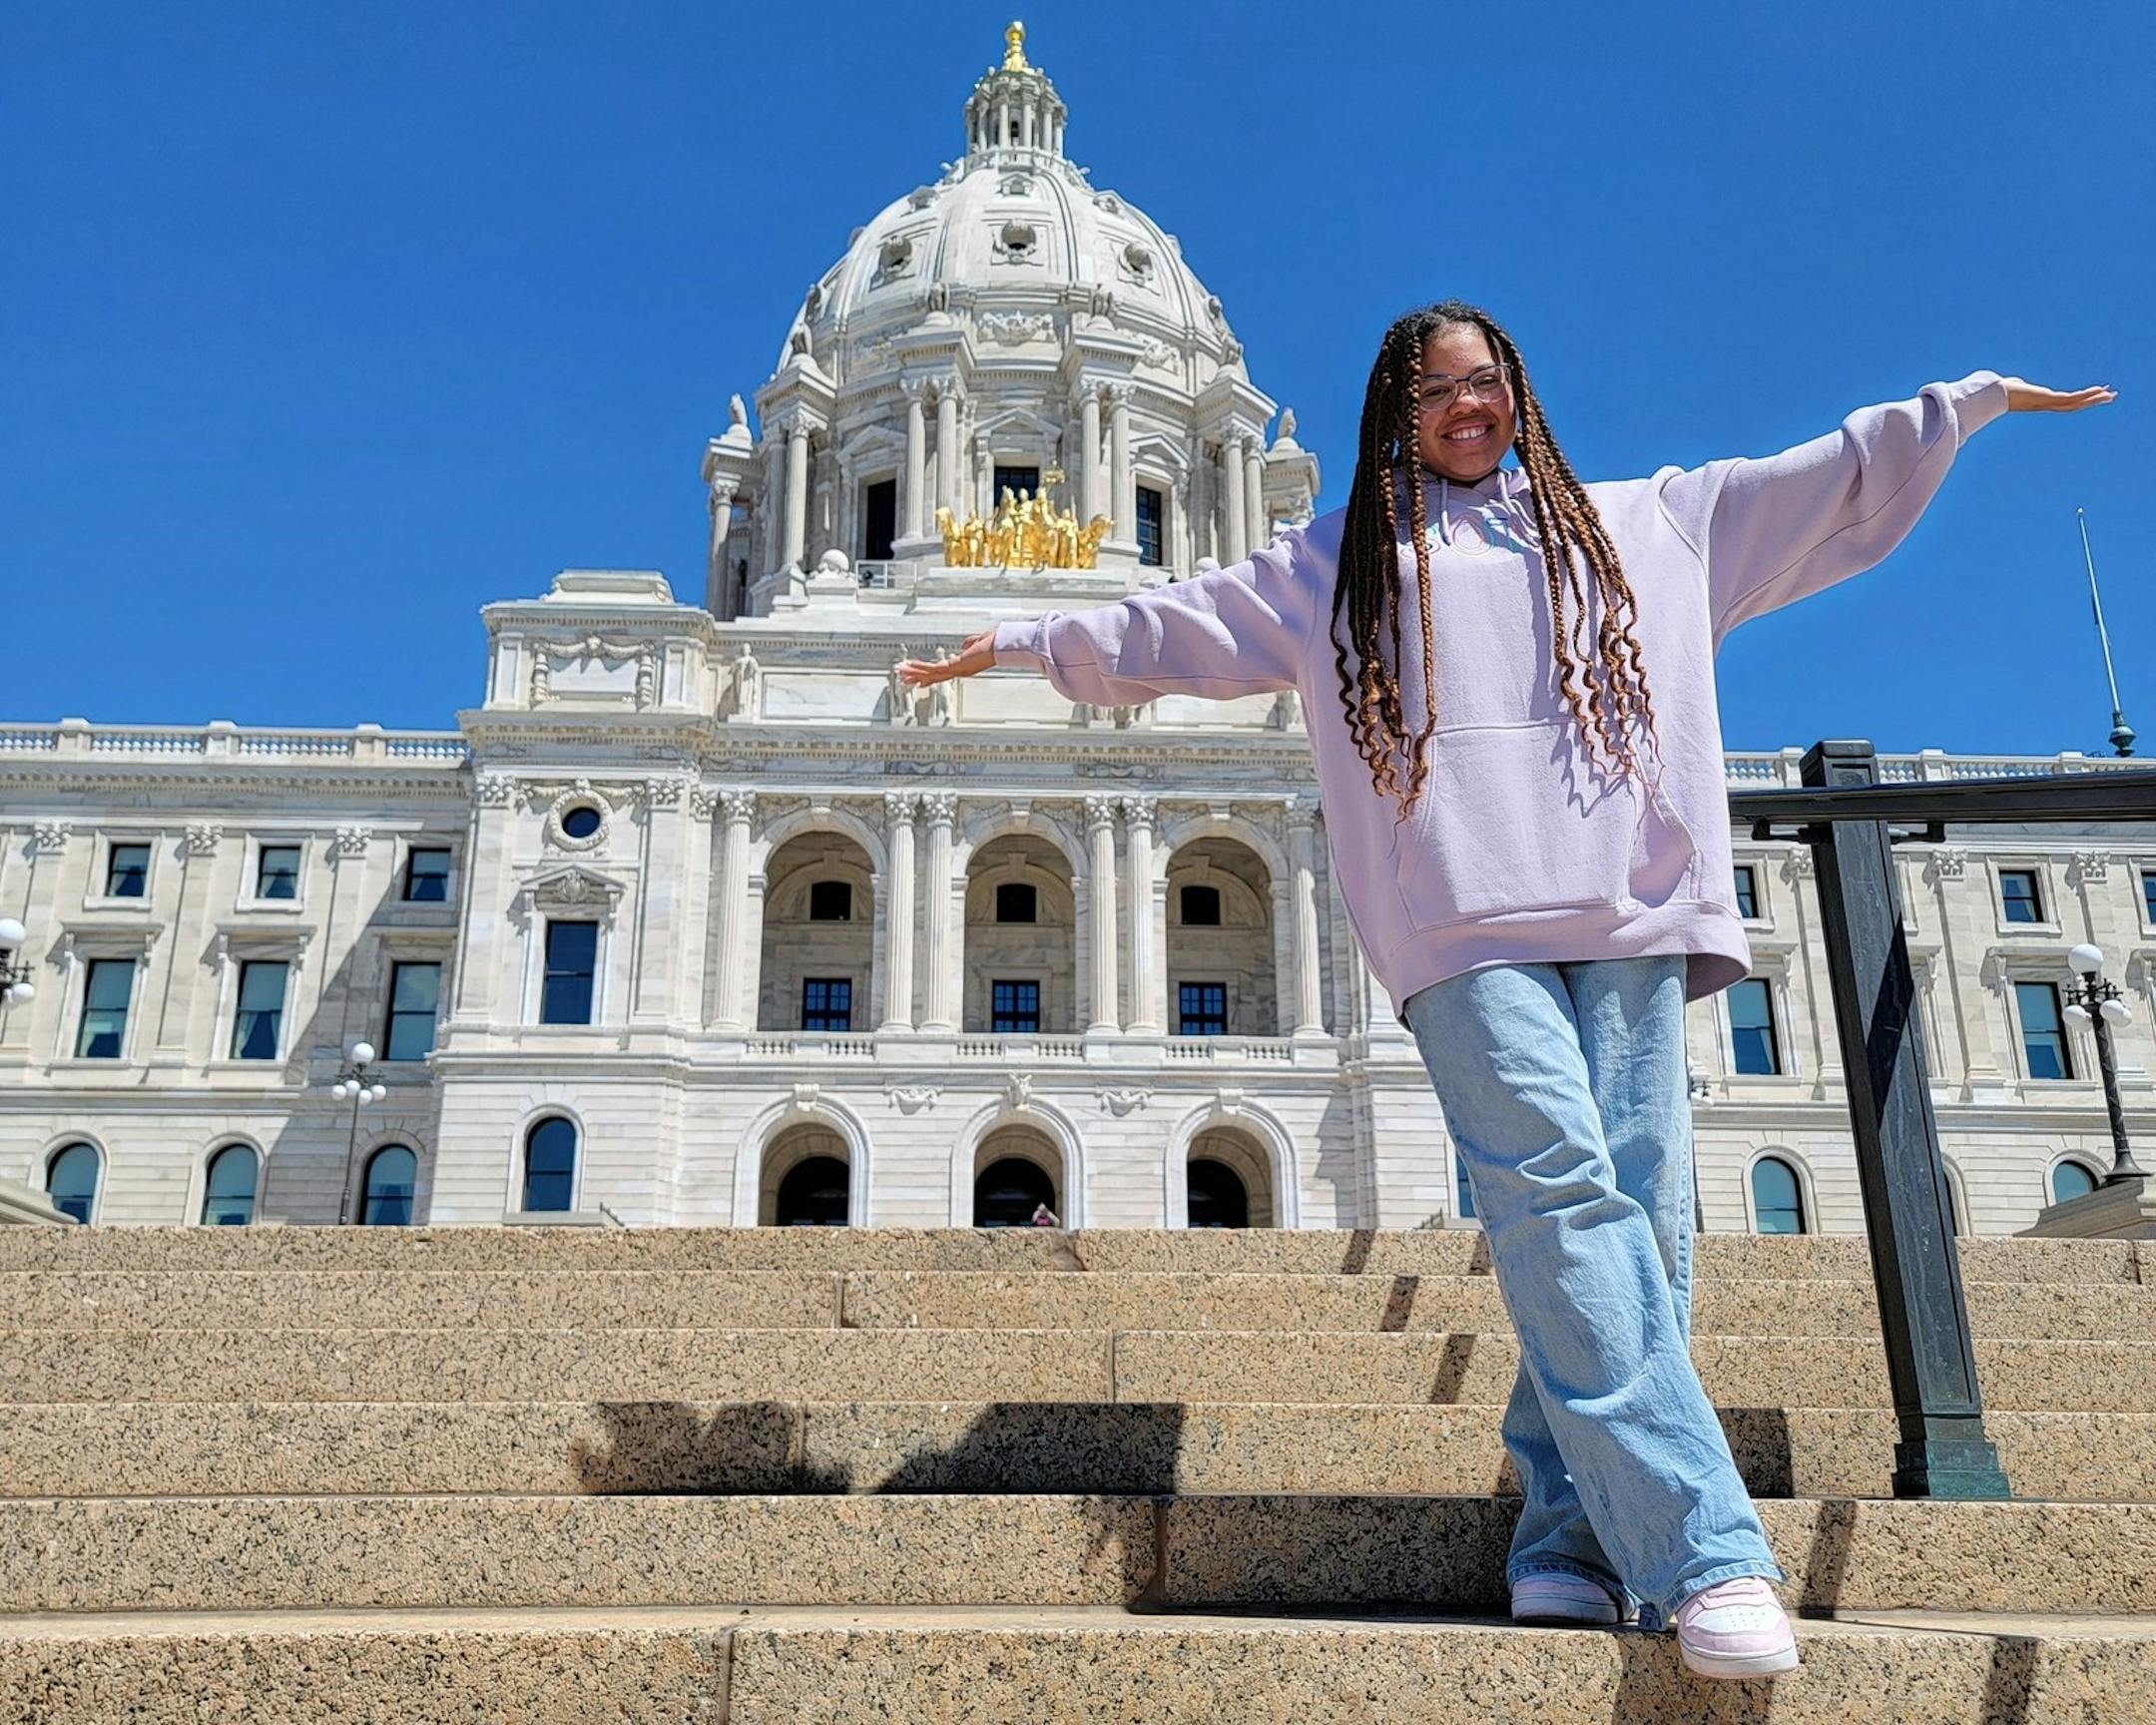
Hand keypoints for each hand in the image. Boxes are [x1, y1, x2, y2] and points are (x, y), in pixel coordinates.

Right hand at [894, 627, 997, 688]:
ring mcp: (956, 670)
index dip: (931, 676)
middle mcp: (959, 671)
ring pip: (930, 673)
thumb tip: (965, 645)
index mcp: (964, 666)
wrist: (1002, 647)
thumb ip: (971, 643)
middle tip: (904, 680)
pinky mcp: (954, 667)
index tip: (920, 681)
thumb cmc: (995, 643)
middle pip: (934, 677)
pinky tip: (909, 666)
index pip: (943, 673)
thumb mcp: (979, 641)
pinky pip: (932, 668)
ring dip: (914, 672)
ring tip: (900, 673)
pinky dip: (919, 667)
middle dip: (918, 677)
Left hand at [2001, 378, 2115, 412]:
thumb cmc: (1999, 391)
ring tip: (2111, 396)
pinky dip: (2086, 394)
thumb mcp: (2014, 385)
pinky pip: (2072, 398)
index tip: (2090, 396)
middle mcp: (2047, 405)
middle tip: (2109, 398)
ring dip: (2094, 399)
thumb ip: (2018, 384)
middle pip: (2074, 405)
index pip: (2064, 402)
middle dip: (2092, 401)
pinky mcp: (2049, 399)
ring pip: (2076, 403)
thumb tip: (2015, 383)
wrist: (1992, 395)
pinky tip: (2099, 391)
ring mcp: (2049, 403)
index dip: (2078, 400)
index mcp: (2041, 402)